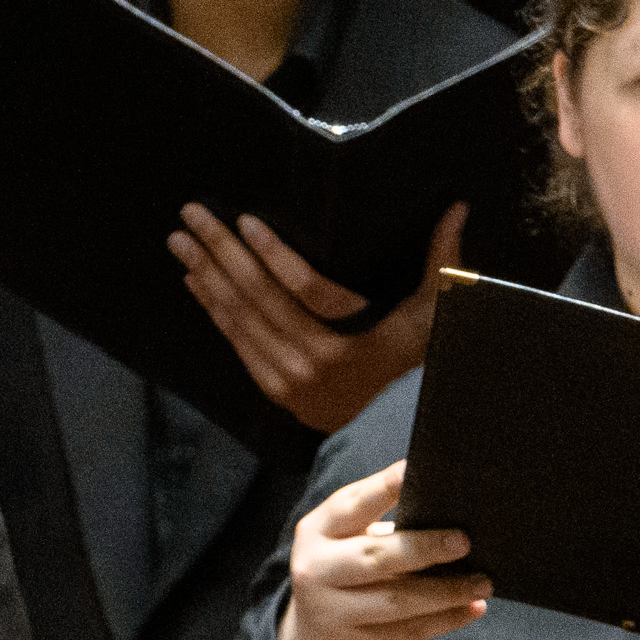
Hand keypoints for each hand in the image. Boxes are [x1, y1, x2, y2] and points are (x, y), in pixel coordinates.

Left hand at [171, 199, 460, 435]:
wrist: (393, 431)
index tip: (245, 221)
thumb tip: (458, 208)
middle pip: (259, 299)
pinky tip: (195, 282)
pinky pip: (236, 343)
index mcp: (350, 344)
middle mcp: (311, 363)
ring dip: (206, 276)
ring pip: (239, 320)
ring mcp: (287, 380)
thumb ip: (442, 263)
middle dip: (221, 252)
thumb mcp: (433, 317)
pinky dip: (214, 310)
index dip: (273, 254)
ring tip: (180, 240)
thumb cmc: (417, 365)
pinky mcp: (273, 389)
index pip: (305, 290)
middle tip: (192, 215)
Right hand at [274, 461, 487, 639]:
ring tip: (483, 583)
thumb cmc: (347, 572)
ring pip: (398, 600)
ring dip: (446, 591)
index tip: (413, 471)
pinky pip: (409, 632)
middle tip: (464, 542)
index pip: (351, 505)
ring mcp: (333, 613)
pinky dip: (446, 620)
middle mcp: (316, 570)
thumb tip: (447, 508)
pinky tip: (472, 608)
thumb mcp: (347, 541)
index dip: (383, 488)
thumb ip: (381, 523)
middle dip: (424, 548)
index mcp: (317, 532)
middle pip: (375, 557)